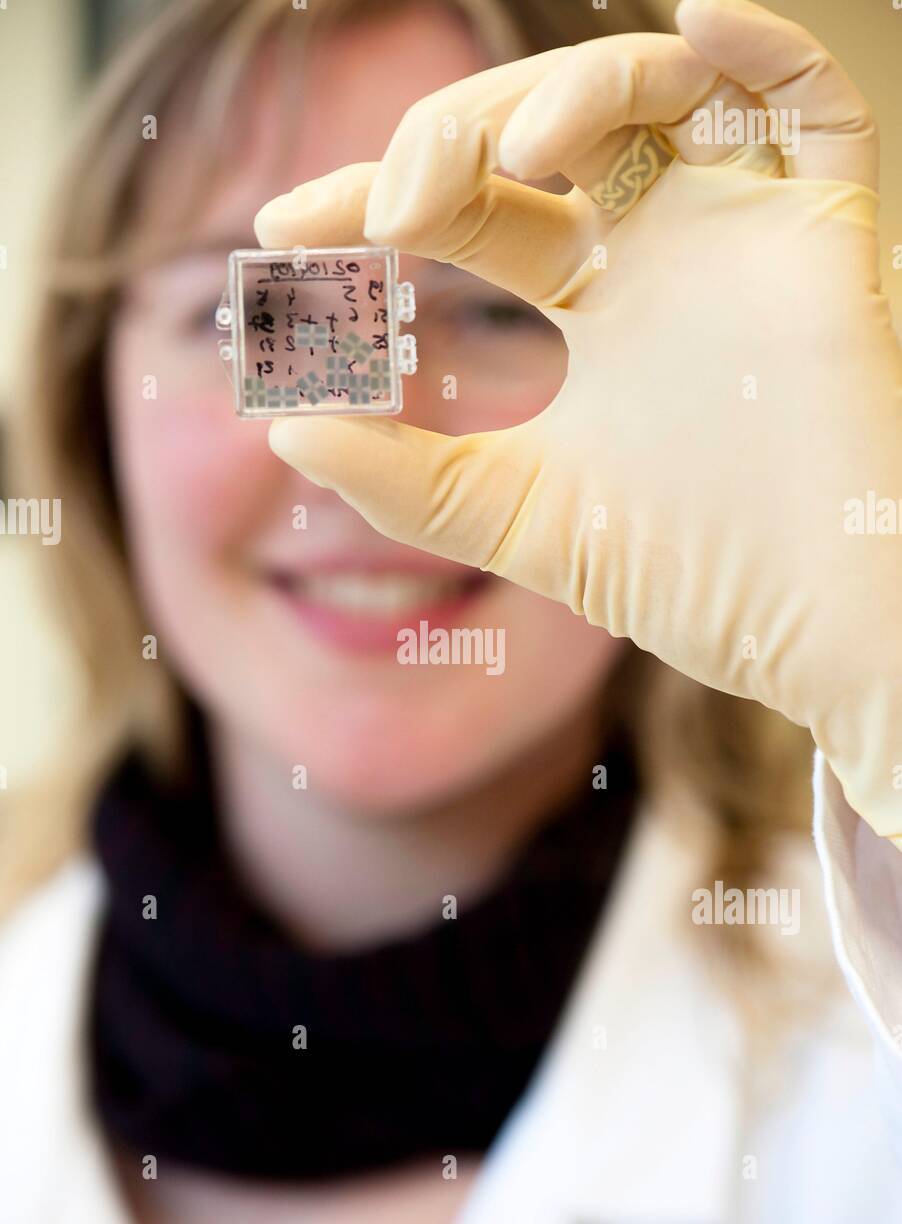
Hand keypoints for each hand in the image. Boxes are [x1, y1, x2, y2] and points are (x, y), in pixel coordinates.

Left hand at [255, 0, 901, 844]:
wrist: (808, 630)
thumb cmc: (683, 578)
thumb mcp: (519, 518)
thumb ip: (408, 479)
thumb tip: (289, 428)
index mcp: (593, 303)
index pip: (469, 212)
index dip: (373, 201)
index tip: (283, 228)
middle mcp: (663, 250)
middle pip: (544, 131)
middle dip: (457, 138)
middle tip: (391, 206)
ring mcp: (742, 232)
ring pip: (656, 90)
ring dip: (577, 86)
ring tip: (517, 151)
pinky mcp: (826, 235)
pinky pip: (808, 106)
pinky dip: (758, 49)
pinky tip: (692, 23)